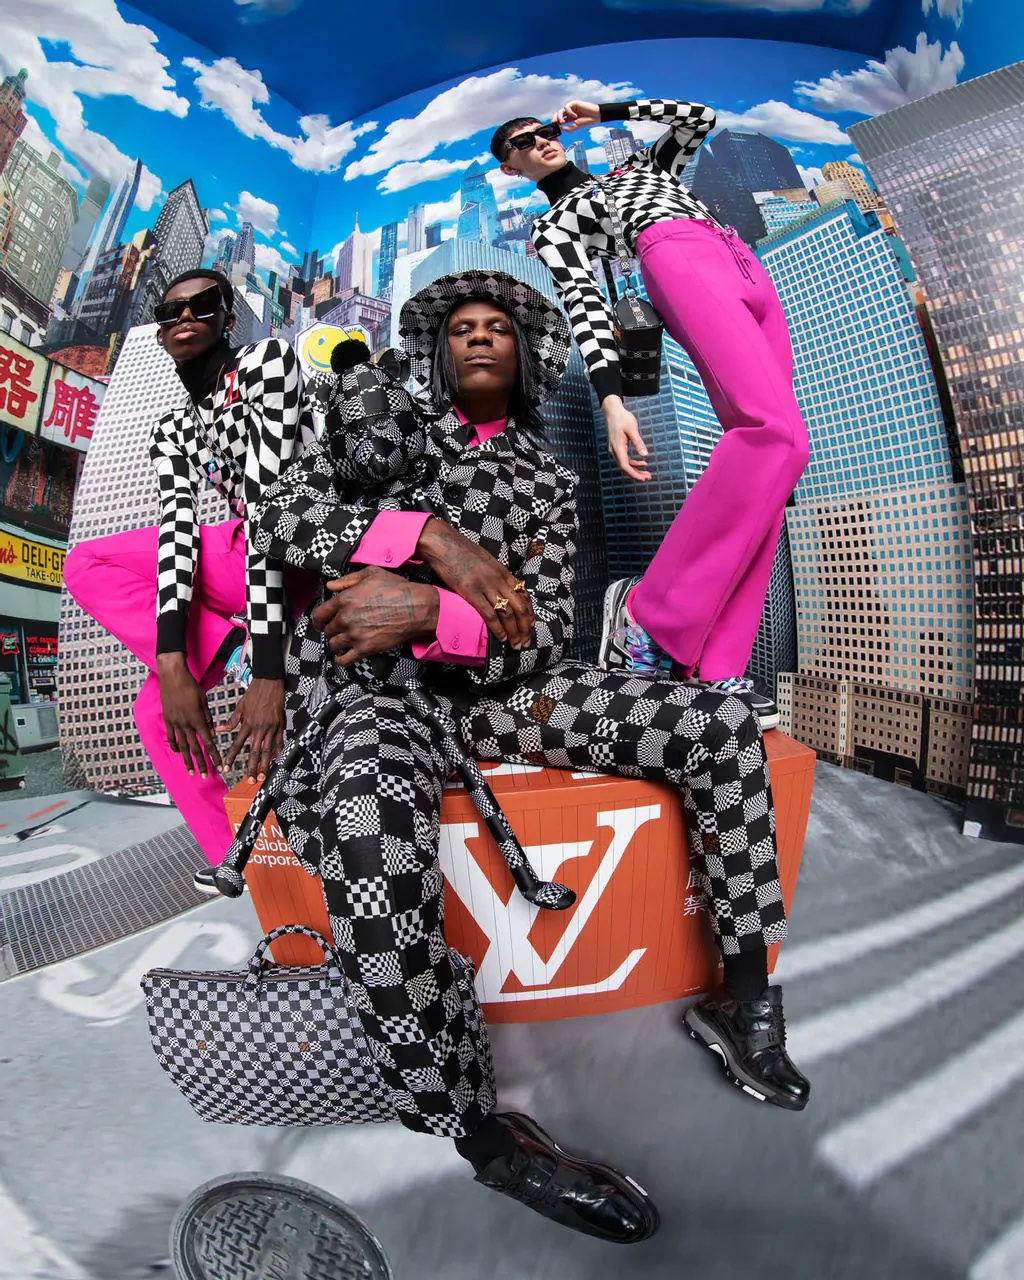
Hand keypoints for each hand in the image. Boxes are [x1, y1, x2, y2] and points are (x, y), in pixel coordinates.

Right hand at [157, 653, 221, 778]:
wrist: (173, 676)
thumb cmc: (191, 686)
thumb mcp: (203, 701)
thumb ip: (207, 719)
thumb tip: (211, 733)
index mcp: (197, 719)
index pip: (208, 742)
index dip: (214, 755)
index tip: (219, 765)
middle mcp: (186, 724)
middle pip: (194, 748)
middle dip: (201, 763)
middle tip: (205, 776)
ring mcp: (175, 722)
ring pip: (181, 746)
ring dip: (187, 760)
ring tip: (190, 771)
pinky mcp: (167, 719)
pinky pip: (171, 736)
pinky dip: (174, 746)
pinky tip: (178, 753)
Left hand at [221, 678, 285, 782]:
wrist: (269, 682)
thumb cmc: (254, 693)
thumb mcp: (240, 707)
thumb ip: (231, 721)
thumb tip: (218, 730)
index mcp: (247, 724)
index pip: (237, 745)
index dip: (231, 757)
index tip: (226, 768)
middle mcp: (259, 728)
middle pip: (255, 752)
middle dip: (252, 767)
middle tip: (250, 780)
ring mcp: (271, 728)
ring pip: (268, 750)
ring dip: (266, 764)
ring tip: (264, 775)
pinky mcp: (281, 725)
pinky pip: (280, 741)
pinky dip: (279, 751)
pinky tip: (278, 760)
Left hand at [312, 566, 439, 665]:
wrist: (415, 608)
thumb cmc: (396, 589)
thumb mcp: (371, 574)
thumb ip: (348, 579)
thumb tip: (330, 586)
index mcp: (344, 599)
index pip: (319, 614)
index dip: (317, 620)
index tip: (318, 623)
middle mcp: (345, 618)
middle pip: (327, 630)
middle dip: (330, 630)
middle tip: (336, 630)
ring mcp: (354, 635)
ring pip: (334, 644)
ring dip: (336, 644)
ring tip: (341, 642)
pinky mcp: (365, 648)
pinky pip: (345, 659)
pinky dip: (341, 660)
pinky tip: (342, 657)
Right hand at [415, 518, 534, 649]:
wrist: (444, 543)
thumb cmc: (461, 551)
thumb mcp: (485, 561)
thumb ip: (495, 574)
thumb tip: (500, 587)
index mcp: (503, 571)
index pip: (524, 595)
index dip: (529, 613)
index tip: (530, 627)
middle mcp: (499, 579)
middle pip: (520, 607)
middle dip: (525, 627)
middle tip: (526, 642)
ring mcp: (486, 585)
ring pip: (507, 613)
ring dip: (514, 632)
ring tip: (516, 644)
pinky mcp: (471, 592)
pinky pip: (489, 614)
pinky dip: (497, 628)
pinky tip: (500, 638)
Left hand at [554, 100, 600, 130]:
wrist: (595, 116)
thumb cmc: (587, 121)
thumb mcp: (576, 127)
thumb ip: (568, 128)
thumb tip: (560, 128)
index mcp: (569, 119)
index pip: (560, 120)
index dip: (555, 123)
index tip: (552, 128)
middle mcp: (569, 113)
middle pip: (559, 115)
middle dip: (555, 119)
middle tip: (554, 124)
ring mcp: (571, 108)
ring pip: (561, 111)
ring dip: (560, 117)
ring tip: (563, 122)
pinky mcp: (573, 103)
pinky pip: (567, 107)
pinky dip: (569, 112)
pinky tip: (575, 116)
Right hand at [603, 396, 650, 481]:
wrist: (613, 412)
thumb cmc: (622, 418)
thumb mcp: (632, 429)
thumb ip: (638, 443)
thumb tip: (645, 454)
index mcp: (618, 447)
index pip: (625, 466)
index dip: (634, 474)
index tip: (643, 478)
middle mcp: (615, 451)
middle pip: (625, 468)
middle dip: (636, 474)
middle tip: (648, 477)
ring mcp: (615, 450)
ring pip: (625, 465)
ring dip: (636, 470)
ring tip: (646, 473)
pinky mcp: (618, 448)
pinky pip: (625, 459)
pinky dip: (634, 463)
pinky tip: (642, 463)